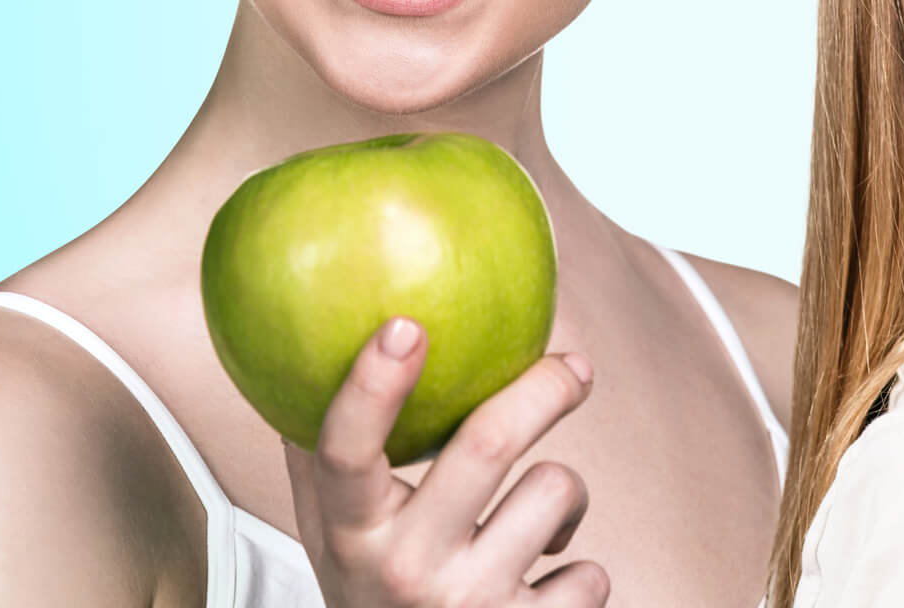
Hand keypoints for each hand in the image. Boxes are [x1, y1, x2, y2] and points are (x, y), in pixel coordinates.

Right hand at [282, 317, 608, 606]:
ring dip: (565, 494)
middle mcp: (406, 571)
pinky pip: (590, 573)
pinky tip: (543, 589)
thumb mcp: (332, 539)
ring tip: (536, 520)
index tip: (404, 324)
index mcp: (352, 536)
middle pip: (487, 444)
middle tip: (574, 366)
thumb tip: (312, 355)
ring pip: (554, 490)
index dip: (371, 386)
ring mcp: (470, 604)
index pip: (346, 453)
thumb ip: (322, 457)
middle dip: (544, 387)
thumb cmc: (377, 597)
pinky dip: (578, 571)